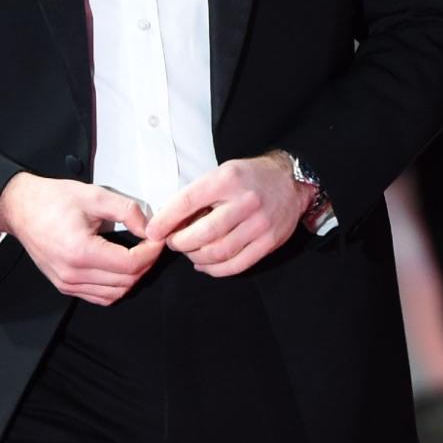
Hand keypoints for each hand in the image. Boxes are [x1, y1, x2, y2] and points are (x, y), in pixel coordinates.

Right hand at [0, 172, 164, 305]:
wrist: (21, 208)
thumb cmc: (54, 200)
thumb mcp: (97, 196)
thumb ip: (128, 211)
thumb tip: (149, 228)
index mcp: (80, 251)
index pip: (130, 265)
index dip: (151, 253)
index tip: (158, 238)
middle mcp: (72, 274)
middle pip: (125, 282)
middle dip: (146, 263)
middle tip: (152, 244)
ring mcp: (66, 283)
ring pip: (114, 294)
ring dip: (133, 277)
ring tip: (140, 254)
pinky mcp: (64, 285)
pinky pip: (99, 297)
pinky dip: (117, 286)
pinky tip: (122, 267)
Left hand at [145, 153, 311, 276]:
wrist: (290, 181)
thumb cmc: (250, 177)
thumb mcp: (223, 173)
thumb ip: (198, 195)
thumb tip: (167, 221)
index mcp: (229, 179)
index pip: (187, 202)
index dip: (165, 221)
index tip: (153, 232)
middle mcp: (246, 201)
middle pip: (202, 234)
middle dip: (179, 242)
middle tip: (173, 242)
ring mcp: (260, 224)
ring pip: (217, 253)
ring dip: (195, 257)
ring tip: (190, 251)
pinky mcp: (269, 242)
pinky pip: (235, 265)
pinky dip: (214, 270)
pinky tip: (204, 264)